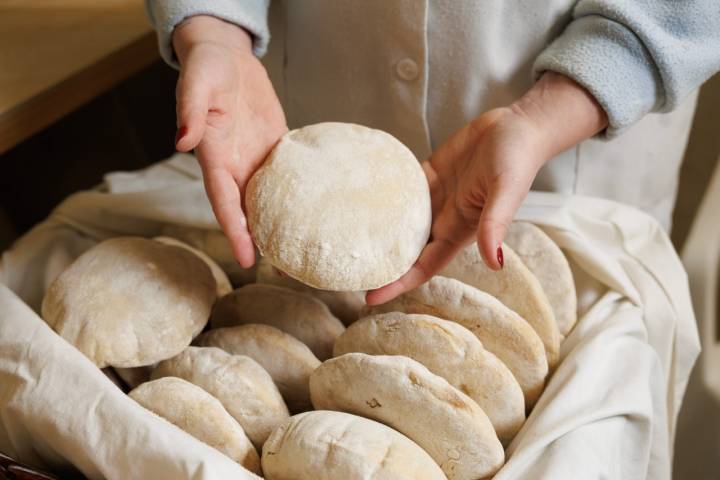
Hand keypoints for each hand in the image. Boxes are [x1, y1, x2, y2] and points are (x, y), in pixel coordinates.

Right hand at [173, 15, 286, 267]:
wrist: (226, 57)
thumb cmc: (206, 68)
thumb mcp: (195, 83)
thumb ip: (190, 111)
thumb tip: (183, 141)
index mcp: (214, 157)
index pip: (223, 203)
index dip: (234, 232)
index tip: (247, 259)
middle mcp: (235, 166)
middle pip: (247, 212)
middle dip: (262, 241)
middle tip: (283, 271)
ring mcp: (255, 160)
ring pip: (268, 201)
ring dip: (280, 226)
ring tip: (301, 253)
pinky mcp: (274, 149)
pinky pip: (287, 178)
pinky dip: (298, 197)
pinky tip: (314, 213)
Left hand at [366, 72, 606, 304]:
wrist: (518, 127)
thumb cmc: (517, 162)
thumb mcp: (506, 193)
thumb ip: (495, 226)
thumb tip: (495, 264)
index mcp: (458, 231)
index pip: (422, 267)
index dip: (397, 284)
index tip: (368, 297)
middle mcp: (442, 219)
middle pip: (403, 250)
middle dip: (378, 264)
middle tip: (344, 270)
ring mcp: (433, 197)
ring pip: (398, 223)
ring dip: (375, 233)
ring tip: (343, 239)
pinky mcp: (428, 175)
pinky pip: (400, 189)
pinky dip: (381, 195)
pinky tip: (359, 196)